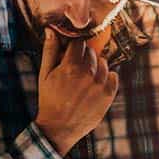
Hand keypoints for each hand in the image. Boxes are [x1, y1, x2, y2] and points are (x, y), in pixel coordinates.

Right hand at [35, 28, 118, 155]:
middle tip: (75, 70)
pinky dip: (106, 78)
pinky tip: (94, 86)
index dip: (74, 48)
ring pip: (104, 63)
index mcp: (71, 66)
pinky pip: (114, 76)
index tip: (70, 55)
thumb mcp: (45, 75)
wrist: (59, 128)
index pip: (80, 43)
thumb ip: (49, 51)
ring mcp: (101, 84)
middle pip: (92, 52)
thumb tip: (51, 30)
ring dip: (96, 67)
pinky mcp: (109, 94)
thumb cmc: (49, 101)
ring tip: (84, 80)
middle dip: (84, 57)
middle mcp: (89, 73)